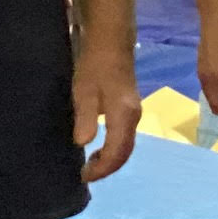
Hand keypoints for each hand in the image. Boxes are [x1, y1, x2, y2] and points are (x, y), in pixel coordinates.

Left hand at [75, 52, 141, 179]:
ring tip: (90, 164)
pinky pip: (125, 137)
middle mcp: (134, 117)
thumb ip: (86, 119)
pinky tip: (99, 147)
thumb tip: (83, 144)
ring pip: (127, 146)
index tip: (83, 176)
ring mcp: (135, 113)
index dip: (101, 169)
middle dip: (107, 168)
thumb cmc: (95, 66)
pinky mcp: (131, 108)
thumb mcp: (84, 92)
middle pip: (125, 152)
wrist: (111, 42)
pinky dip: (113, 149)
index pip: (116, 152)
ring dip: (110, 159)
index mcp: (123, 116)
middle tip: (85, 174)